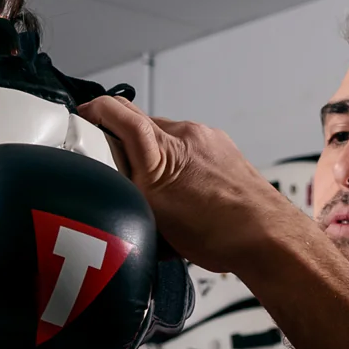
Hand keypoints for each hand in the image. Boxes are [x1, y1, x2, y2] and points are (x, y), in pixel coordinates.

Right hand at [78, 95, 297, 273]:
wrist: (268, 237)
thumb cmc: (220, 232)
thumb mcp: (153, 216)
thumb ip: (124, 191)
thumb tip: (104, 188)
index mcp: (161, 147)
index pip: (117, 111)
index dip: (93, 111)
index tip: (81, 118)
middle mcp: (186, 135)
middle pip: (142, 127)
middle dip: (123, 144)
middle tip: (114, 169)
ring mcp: (209, 142)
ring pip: (168, 142)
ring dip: (155, 161)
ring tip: (156, 196)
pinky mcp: (225, 153)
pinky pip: (192, 153)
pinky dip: (180, 170)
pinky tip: (183, 200)